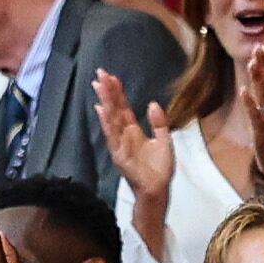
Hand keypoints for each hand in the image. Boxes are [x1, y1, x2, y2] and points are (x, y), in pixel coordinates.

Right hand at [93, 69, 175, 203]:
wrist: (158, 189)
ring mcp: (119, 144)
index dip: (118, 92)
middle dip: (108, 91)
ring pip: (111, 119)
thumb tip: (152, 104)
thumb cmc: (160, 168)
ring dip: (105, 101)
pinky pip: (112, 136)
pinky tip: (102, 109)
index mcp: (134, 130)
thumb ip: (159, 122)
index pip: (123, 107)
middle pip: (114, 109)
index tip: (111, 76)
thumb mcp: (164, 140)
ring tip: (99, 85)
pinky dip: (107, 123)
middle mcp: (124, 135)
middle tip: (100, 73)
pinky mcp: (119, 154)